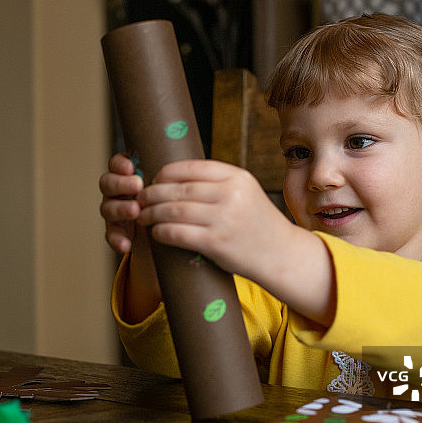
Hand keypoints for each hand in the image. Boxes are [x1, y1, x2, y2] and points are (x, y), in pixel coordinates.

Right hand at [99, 153, 160, 322]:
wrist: (174, 231)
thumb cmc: (176, 202)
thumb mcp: (175, 188)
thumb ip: (176, 177)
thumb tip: (196, 168)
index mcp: (130, 175)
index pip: (118, 164)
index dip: (120, 164)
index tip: (131, 167)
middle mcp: (119, 191)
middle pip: (107, 183)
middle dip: (120, 184)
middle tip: (137, 186)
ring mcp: (116, 211)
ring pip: (106, 207)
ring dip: (119, 209)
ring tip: (135, 212)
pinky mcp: (117, 231)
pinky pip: (111, 235)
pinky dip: (117, 239)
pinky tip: (126, 244)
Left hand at [137, 160, 294, 279]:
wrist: (281, 254)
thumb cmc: (257, 224)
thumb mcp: (245, 192)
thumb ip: (217, 183)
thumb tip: (176, 177)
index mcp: (236, 177)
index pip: (190, 168)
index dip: (165, 174)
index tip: (154, 181)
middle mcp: (230, 194)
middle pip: (177, 188)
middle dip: (152, 193)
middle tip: (140, 199)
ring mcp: (223, 219)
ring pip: (173, 210)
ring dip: (151, 213)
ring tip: (142, 216)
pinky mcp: (216, 243)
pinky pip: (177, 233)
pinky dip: (161, 232)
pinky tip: (155, 233)